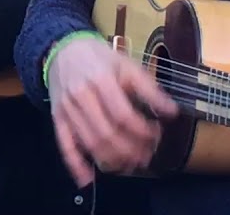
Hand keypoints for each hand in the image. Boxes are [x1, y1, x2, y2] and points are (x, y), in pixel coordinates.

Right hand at [46, 35, 177, 186]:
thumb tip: (172, 112)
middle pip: (107, 133)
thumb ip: (149, 88)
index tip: (156, 135)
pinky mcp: (57, 118)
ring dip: (112, 160)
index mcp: (101, 80)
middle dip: (130, 150)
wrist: (62, 49)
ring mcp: (67, 109)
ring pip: (89, 143)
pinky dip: (75, 164)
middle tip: (147, 156)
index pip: (123, 115)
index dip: (142, 131)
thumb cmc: (99, 58)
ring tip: (130, 165)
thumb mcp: (126, 64)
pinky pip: (64, 144)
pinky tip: (87, 179)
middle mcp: (81, 96)